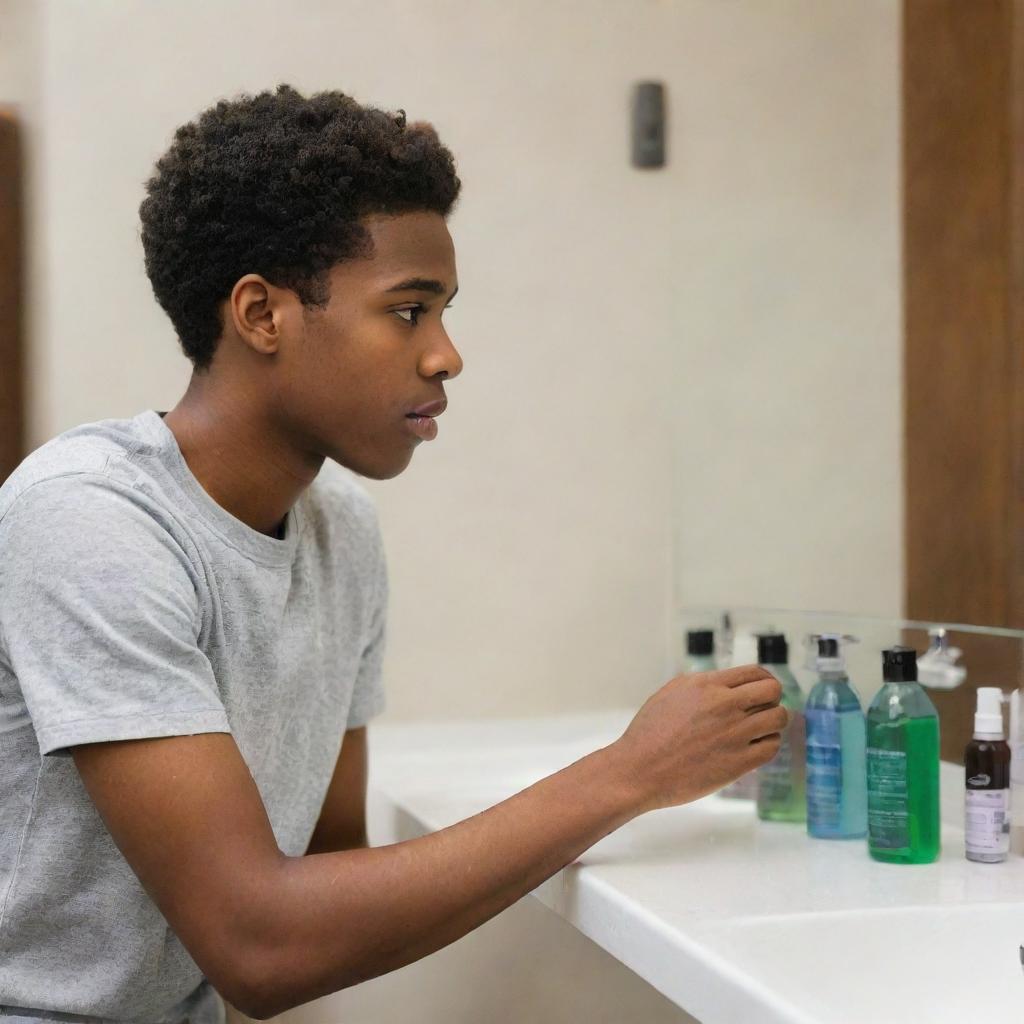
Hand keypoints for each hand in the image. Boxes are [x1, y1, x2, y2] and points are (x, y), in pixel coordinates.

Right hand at [609, 665, 786, 812]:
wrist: (639, 770)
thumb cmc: (649, 732)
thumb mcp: (671, 692)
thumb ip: (701, 682)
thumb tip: (726, 682)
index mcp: (707, 685)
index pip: (755, 672)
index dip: (763, 680)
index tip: (762, 690)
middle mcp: (725, 705)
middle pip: (773, 691)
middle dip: (772, 698)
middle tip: (762, 709)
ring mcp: (734, 734)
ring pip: (778, 718)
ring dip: (772, 722)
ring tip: (759, 730)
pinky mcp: (739, 762)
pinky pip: (772, 746)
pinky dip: (767, 745)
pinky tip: (754, 747)